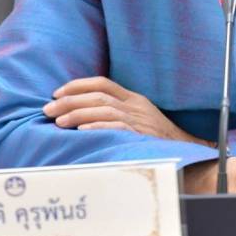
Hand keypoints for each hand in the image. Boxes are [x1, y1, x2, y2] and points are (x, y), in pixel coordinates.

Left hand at [43, 76, 211, 146]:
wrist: (187, 152)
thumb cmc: (158, 140)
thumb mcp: (140, 119)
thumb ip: (118, 113)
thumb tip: (83, 117)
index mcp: (134, 99)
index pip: (103, 83)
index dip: (77, 85)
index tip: (57, 92)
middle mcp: (136, 106)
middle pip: (98, 96)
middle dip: (69, 100)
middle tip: (48, 109)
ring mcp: (140, 120)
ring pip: (104, 110)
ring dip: (77, 114)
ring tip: (58, 122)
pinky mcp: (143, 135)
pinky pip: (117, 128)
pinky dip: (97, 128)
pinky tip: (81, 132)